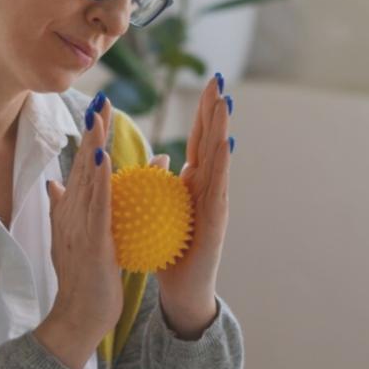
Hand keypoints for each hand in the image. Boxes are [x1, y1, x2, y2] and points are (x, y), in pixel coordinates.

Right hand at [39, 94, 123, 368]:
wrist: (77, 318)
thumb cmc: (82, 282)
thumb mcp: (75, 240)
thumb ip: (67, 211)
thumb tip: (54, 184)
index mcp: (71, 213)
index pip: (81, 168)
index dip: (89, 138)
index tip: (99, 110)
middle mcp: (71, 214)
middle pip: (81, 164)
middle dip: (91, 131)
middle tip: (102, 98)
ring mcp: (78, 227)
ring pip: (88, 178)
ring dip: (93, 145)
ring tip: (100, 115)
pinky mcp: (91, 241)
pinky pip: (96, 206)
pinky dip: (98, 180)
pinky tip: (103, 158)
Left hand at [156, 72, 233, 337]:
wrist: (181, 290)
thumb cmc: (165, 253)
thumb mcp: (153, 213)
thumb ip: (151, 186)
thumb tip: (144, 162)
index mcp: (192, 183)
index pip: (196, 139)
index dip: (201, 112)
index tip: (205, 82)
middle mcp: (209, 187)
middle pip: (211, 140)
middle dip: (216, 110)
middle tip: (219, 79)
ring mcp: (216, 200)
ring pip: (219, 157)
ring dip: (222, 128)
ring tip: (225, 102)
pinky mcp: (217, 218)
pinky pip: (218, 186)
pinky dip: (221, 164)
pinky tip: (224, 145)